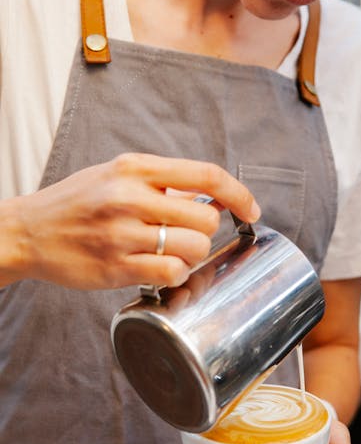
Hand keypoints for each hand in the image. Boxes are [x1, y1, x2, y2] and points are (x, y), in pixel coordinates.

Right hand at [4, 153, 259, 289]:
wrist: (27, 231)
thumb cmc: (76, 202)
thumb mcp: (115, 174)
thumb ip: (160, 181)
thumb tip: (209, 197)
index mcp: (135, 168)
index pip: (205, 175)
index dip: (237, 194)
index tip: (250, 209)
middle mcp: (130, 197)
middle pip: (206, 217)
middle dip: (205, 230)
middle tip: (185, 233)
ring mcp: (122, 233)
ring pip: (193, 247)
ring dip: (191, 254)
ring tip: (169, 252)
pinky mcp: (116, 267)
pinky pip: (171, 274)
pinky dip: (176, 275)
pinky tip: (161, 270)